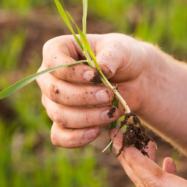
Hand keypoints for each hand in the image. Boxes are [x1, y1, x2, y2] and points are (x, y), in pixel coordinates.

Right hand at [37, 33, 150, 147]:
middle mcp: (50, 77)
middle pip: (55, 93)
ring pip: (59, 116)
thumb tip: (101, 70)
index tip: (94, 75)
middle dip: (84, 97)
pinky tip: (97, 132)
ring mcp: (54, 101)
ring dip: (87, 117)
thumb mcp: (121, 49)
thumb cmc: (123, 57)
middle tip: (109, 95)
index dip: (71, 72)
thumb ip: (111, 56)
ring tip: (112, 112)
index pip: (53, 63)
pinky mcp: (64, 122)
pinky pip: (59, 136)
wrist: (136, 78)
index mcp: (58, 50)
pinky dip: (76, 138)